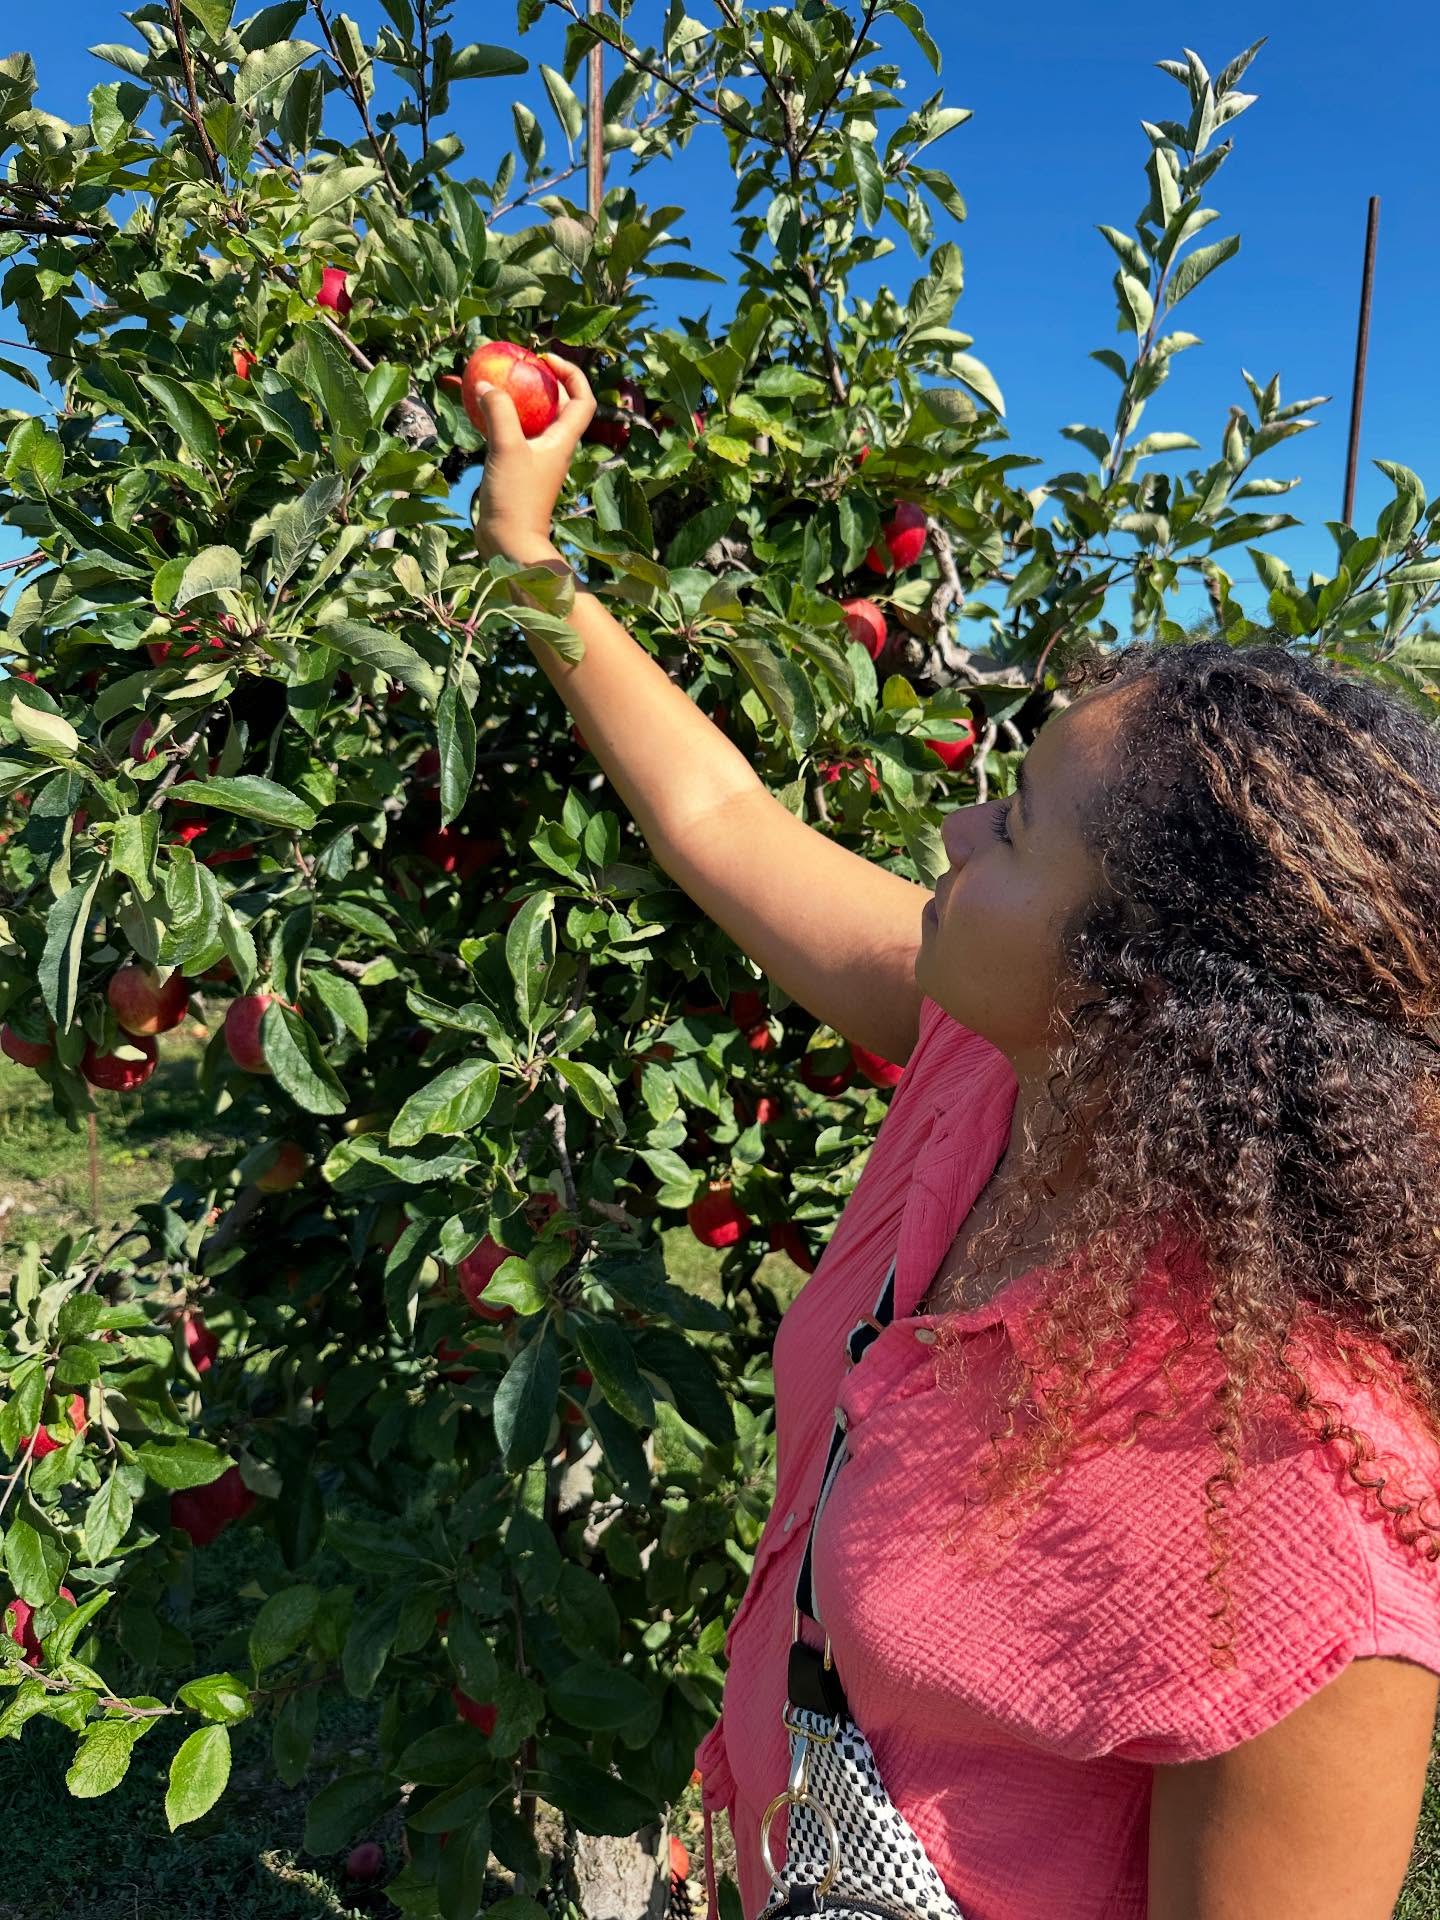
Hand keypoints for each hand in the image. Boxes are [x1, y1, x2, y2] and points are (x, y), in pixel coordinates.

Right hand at [470, 354, 595, 563]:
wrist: (509, 543)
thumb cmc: (516, 498)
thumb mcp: (507, 448)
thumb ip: (499, 412)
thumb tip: (487, 385)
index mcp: (563, 440)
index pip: (583, 399)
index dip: (571, 374)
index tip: (545, 359)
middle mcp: (554, 447)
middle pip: (557, 405)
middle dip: (541, 382)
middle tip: (517, 366)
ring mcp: (536, 459)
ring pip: (532, 420)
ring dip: (518, 400)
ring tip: (495, 383)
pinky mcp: (518, 470)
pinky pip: (513, 435)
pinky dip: (501, 419)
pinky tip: (480, 412)